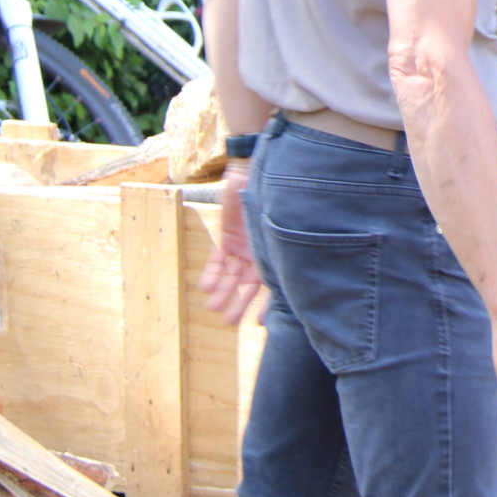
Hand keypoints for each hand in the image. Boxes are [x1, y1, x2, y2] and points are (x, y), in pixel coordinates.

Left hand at [201, 163, 265, 323]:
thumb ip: (279, 242)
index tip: (258, 322)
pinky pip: (217, 259)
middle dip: (238, 303)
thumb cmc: (272, 195)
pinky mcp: (227, 238)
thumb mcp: (276, 221)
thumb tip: (290, 268)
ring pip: (231, 275)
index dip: (265, 304)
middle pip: (247, 285)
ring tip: (214, 308)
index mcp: (274, 252)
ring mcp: (242, 246)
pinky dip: (212, 272)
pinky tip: (206, 287)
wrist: (251, 173)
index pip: (270, 284)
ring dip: (223, 292)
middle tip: (229, 322)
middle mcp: (259, 253)